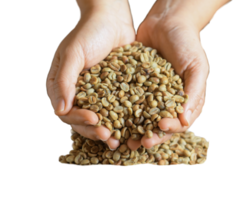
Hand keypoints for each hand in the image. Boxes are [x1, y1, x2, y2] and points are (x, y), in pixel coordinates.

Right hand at [46, 2, 134, 149]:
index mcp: (62, 86)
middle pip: (82, 120)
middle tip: (109, 137)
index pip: (66, 112)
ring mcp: (96, 93)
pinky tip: (130, 128)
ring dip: (108, 130)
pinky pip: (115, 108)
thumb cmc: (88, 32)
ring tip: (118, 140)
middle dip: (94, 130)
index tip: (95, 120)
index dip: (79, 120)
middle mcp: (78, 93)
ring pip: (99, 118)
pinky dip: (120, 120)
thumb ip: (65, 81)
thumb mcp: (73, 53)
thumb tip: (60, 111)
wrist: (112, 18)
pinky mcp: (112, 90)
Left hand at [127, 17, 208, 149]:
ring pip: (141, 119)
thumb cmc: (187, 44)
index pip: (179, 123)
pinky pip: (128, 102)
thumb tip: (186, 120)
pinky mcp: (135, 87)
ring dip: (133, 131)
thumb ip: (193, 93)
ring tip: (123, 140)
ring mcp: (149, 95)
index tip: (159, 128)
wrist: (167, 23)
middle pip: (158, 126)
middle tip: (138, 144)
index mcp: (184, 102)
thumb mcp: (196, 67)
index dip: (169, 129)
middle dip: (149, 136)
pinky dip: (121, 112)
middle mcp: (166, 102)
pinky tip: (112, 118)